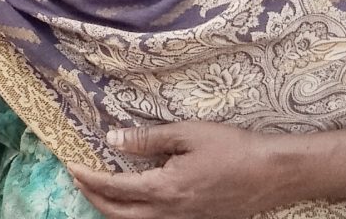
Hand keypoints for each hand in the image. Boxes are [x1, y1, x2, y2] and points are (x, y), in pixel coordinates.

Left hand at [67, 122, 306, 218]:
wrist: (274, 173)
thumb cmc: (233, 148)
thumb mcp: (187, 134)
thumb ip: (147, 139)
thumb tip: (113, 139)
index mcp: (166, 188)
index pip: (114, 188)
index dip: (89, 178)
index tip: (71, 165)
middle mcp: (172, 212)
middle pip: (119, 214)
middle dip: (93, 198)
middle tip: (78, 179)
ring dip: (113, 210)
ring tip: (100, 190)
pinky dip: (137, 214)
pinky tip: (136, 199)